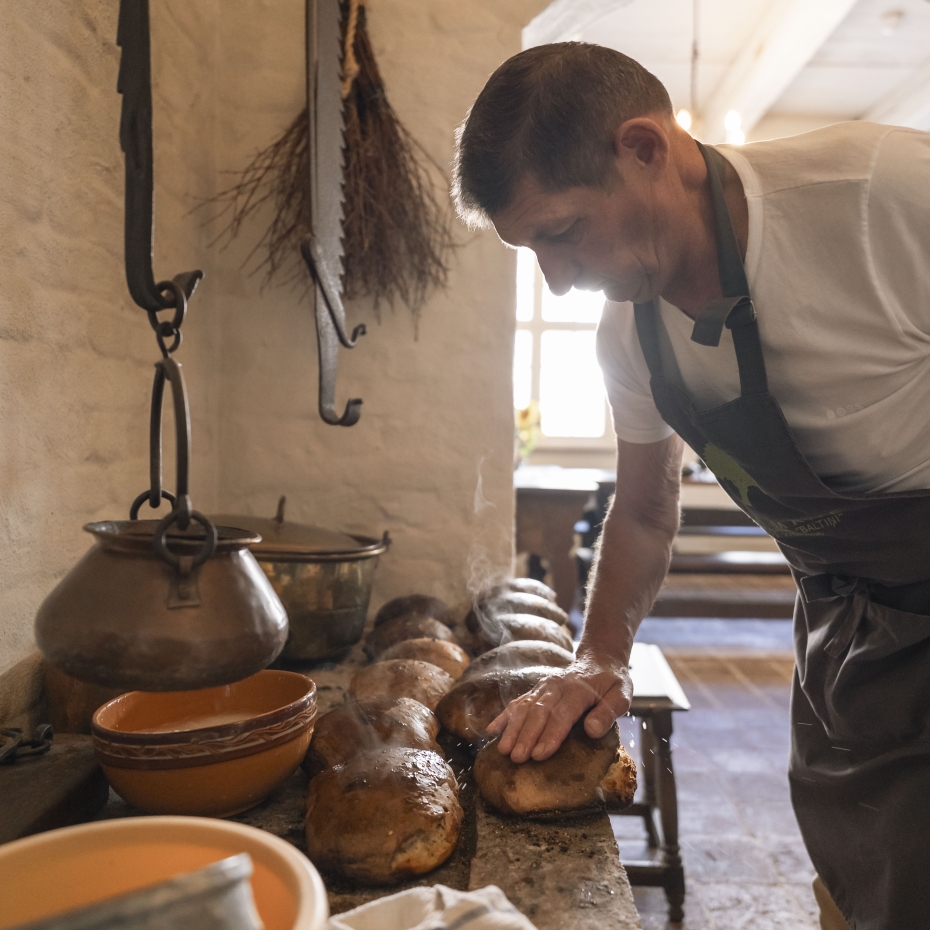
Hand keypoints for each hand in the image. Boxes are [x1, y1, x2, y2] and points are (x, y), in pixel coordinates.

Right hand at [485, 652, 632, 762]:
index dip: (550, 735)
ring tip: (503, 750)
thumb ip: (609, 711)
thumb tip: (593, 730)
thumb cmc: (612, 682)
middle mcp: (556, 686)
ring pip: (524, 708)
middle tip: (517, 758)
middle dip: (526, 736)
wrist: (599, 659)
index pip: (562, 714)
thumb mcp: (622, 694)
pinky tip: (491, 731)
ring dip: (512, 729)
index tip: (539, 755)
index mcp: (578, 690)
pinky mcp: (536, 690)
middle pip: (538, 712)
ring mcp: (543, 687)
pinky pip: (517, 702)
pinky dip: (504, 716)